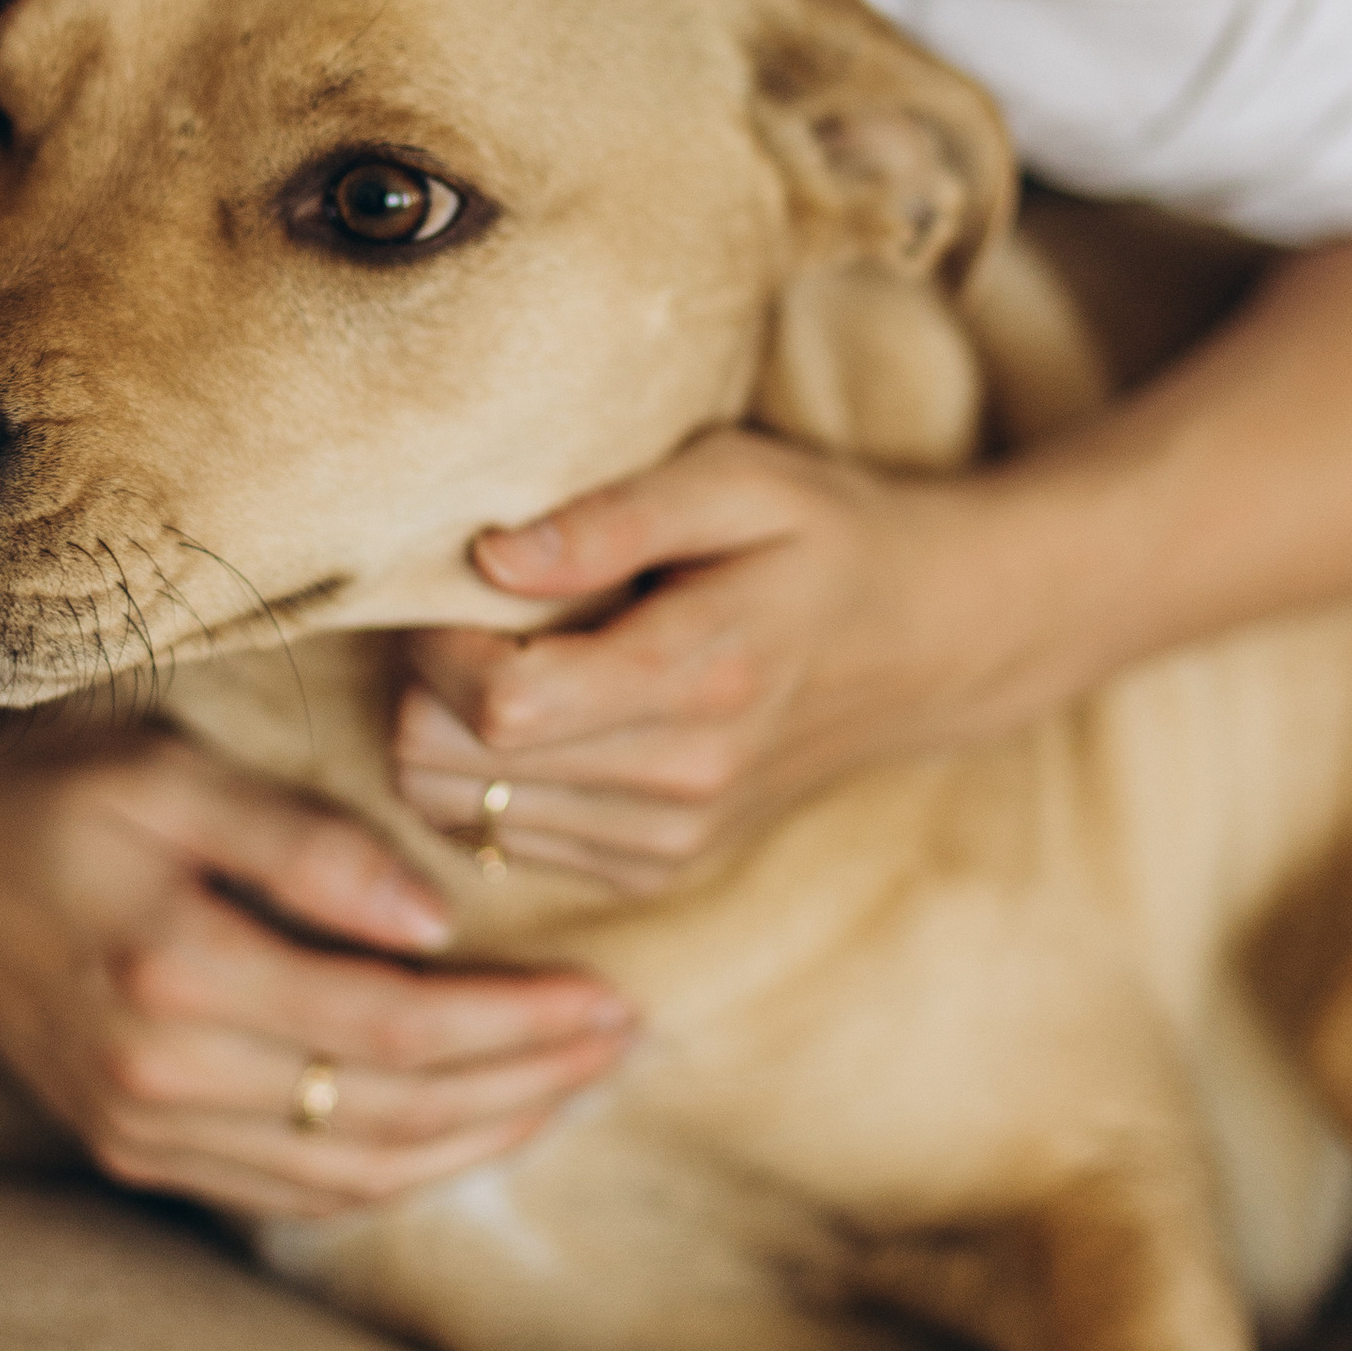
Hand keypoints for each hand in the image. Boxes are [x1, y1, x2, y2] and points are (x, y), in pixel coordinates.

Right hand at [0, 713, 636, 1220]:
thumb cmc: (46, 777)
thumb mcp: (170, 766)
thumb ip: (304, 844)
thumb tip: (436, 925)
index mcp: (176, 975)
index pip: (397, 1028)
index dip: (520, 1026)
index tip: (615, 999)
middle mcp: (159, 1078)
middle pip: (393, 1113)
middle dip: (529, 1085)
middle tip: (628, 1042)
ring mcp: (142, 1129)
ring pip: (353, 1170)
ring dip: (481, 1138)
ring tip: (576, 1085)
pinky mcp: (135, 1146)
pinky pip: (297, 1184)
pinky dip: (398, 1165)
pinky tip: (468, 1122)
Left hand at [394, 427, 1020, 895]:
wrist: (926, 644)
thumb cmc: (822, 535)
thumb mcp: (739, 479)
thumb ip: (614, 515)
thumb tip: (488, 556)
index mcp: (703, 679)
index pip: (501, 701)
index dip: (441, 637)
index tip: (463, 578)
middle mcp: (682, 784)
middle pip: (452, 765)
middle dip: (424, 681)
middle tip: (468, 612)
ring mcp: (668, 843)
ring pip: (456, 811)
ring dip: (445, 731)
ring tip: (504, 654)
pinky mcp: (653, 871)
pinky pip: (498, 839)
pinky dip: (486, 777)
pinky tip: (539, 713)